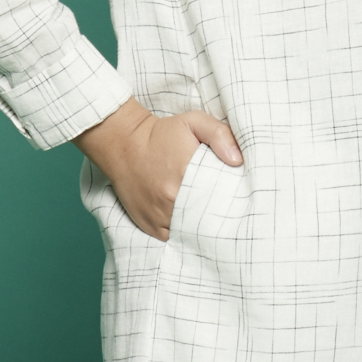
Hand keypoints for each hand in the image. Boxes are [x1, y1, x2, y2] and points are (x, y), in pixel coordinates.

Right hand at [74, 98, 242, 239]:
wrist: (124, 144)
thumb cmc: (162, 133)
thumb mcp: (194, 122)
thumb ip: (220, 135)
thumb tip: (237, 161)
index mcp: (186, 174)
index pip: (221, 198)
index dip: (231, 201)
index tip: (238, 199)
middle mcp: (171, 199)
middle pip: (207, 219)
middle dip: (218, 217)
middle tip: (227, 212)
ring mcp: (159, 216)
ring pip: (190, 233)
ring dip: (200, 228)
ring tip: (210, 220)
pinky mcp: (149, 225)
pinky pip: (172, 239)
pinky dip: (183, 235)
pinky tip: (190, 226)